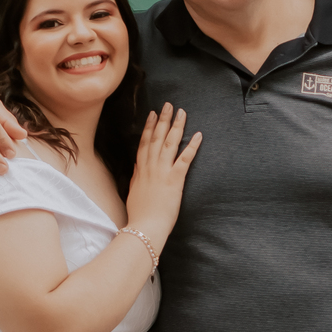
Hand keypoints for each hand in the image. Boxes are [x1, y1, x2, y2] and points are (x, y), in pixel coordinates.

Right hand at [126, 105, 201, 250]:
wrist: (144, 227)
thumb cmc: (139, 214)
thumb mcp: (134, 191)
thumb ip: (136, 176)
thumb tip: (137, 166)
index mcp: (141, 170)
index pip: (145, 143)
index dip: (149, 127)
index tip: (153, 114)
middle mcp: (151, 167)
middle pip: (157, 138)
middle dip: (163, 120)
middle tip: (168, 105)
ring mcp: (162, 172)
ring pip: (170, 143)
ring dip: (176, 126)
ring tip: (181, 112)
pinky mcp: (174, 180)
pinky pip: (185, 159)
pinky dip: (192, 146)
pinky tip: (198, 135)